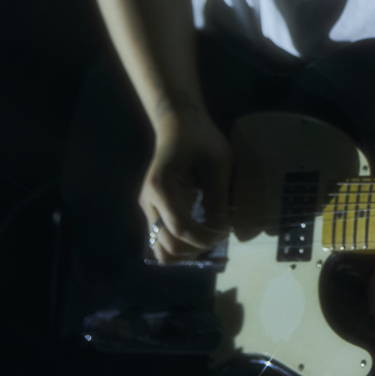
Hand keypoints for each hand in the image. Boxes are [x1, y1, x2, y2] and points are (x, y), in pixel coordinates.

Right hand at [140, 112, 231, 262]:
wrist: (178, 124)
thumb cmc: (200, 138)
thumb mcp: (217, 163)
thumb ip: (218, 196)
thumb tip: (222, 228)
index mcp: (161, 188)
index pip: (181, 229)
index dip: (206, 237)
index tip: (226, 229)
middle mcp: (148, 202)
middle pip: (168, 246)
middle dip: (198, 247)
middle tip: (219, 234)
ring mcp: (148, 209)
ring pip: (161, 250)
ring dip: (187, 252)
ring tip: (208, 238)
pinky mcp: (153, 211)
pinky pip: (162, 240)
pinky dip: (180, 246)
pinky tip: (199, 235)